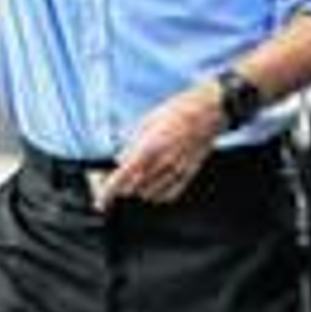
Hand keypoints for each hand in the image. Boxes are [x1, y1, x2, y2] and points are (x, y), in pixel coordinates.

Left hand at [98, 82, 223, 207]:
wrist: (210, 111)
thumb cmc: (179, 110)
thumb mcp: (147, 120)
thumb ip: (132, 143)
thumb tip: (120, 159)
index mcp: (148, 148)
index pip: (121, 178)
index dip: (107, 193)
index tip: (101, 201)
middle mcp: (161, 163)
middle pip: (132, 189)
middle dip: (121, 186)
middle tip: (119, 177)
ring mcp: (176, 171)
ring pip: (148, 194)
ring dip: (138, 189)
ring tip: (139, 174)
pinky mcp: (188, 174)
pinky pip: (168, 195)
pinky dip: (157, 194)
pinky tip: (154, 184)